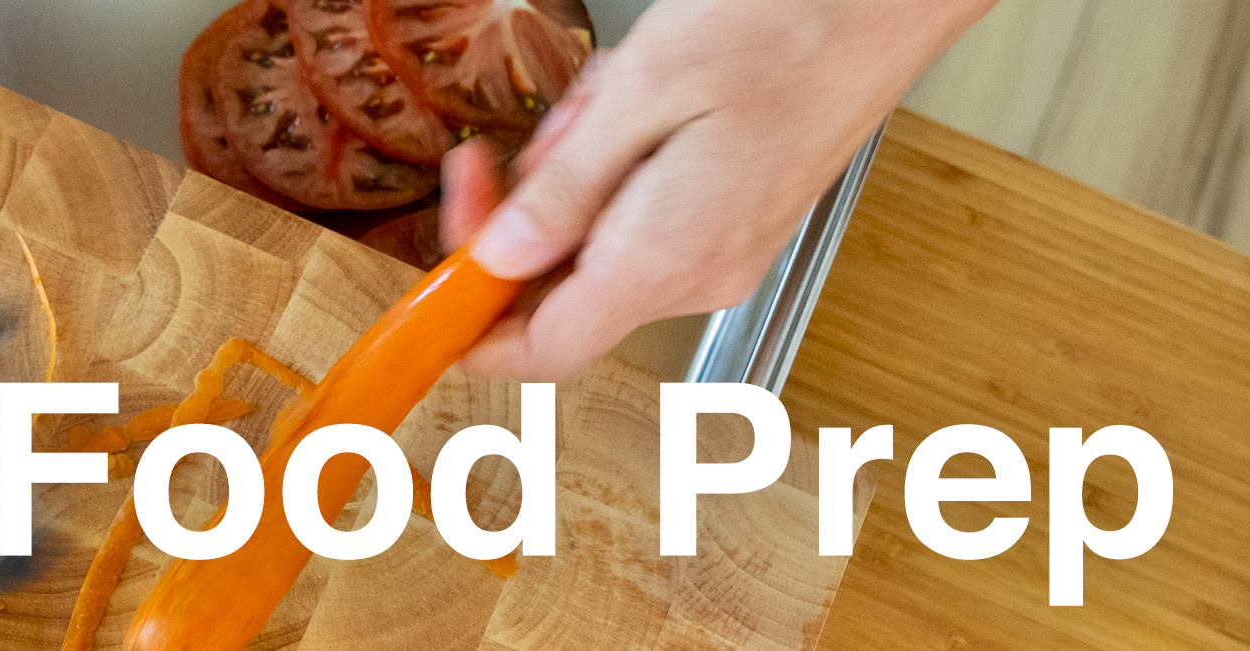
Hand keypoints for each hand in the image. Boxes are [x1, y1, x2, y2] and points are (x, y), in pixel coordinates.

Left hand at [442, 0, 994, 380]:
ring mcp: (723, 256)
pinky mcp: (736, 229)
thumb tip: (493, 261)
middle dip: (512, 230)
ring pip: (594, 255)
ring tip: (600, 107)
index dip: (472, 333)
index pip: (544, 351)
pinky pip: (638, 228)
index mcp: (668, 257)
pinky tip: (633, 114)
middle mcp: (700, 275)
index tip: (430, 293)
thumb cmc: (779, 27)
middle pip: (559, 300)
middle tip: (491, 157)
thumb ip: (559, 192)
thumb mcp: (637, 94)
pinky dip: (610, 179)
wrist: (885, 2)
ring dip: (566, 188)